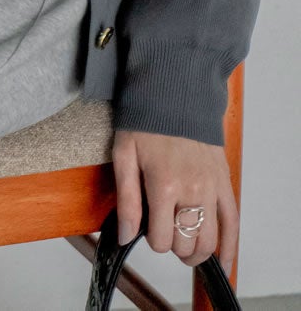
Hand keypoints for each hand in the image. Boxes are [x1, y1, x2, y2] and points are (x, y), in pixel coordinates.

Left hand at [112, 128, 237, 275]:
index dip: (151, 240)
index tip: (146, 228)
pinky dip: (230, 246)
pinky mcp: (224, 182)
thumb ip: (126, 200)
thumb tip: (125, 237)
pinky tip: (223, 262)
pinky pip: (233, 221)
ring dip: (197, 251)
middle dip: (173, 245)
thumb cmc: (145, 122)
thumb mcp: (124, 156)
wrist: (173, 94)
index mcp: (164, 185)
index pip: (161, 239)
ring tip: (185, 248)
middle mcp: (192, 190)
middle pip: (186, 243)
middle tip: (163, 232)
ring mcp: (212, 187)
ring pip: (210, 239)